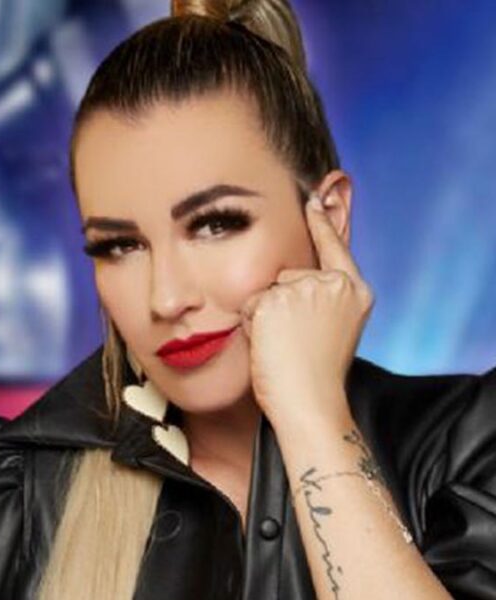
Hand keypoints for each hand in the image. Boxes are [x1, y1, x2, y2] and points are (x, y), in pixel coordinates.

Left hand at [239, 193, 373, 425]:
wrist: (309, 403)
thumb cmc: (318, 374)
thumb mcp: (332, 327)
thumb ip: (320, 297)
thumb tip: (291, 277)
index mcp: (354, 291)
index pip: (334, 247)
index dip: (322, 224)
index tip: (313, 198)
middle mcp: (332, 284)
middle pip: (288, 275)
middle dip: (282, 303)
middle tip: (295, 340)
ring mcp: (303, 289)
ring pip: (266, 291)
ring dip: (266, 316)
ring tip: (285, 345)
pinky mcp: (275, 300)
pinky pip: (250, 306)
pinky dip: (253, 326)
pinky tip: (270, 345)